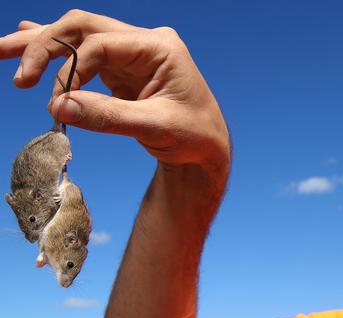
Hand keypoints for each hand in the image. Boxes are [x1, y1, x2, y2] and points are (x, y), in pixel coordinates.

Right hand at [1, 9, 230, 172]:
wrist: (206, 148)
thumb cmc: (194, 135)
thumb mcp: (155, 127)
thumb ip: (109, 116)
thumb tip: (59, 106)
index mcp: (160, 46)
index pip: (102, 42)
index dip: (72, 68)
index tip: (57, 101)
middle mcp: (144, 43)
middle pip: (84, 28)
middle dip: (45, 44)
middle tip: (14, 68)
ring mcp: (132, 55)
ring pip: (79, 38)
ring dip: (41, 44)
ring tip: (1, 48)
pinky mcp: (121, 70)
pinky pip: (84, 56)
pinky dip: (57, 54)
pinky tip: (25, 40)